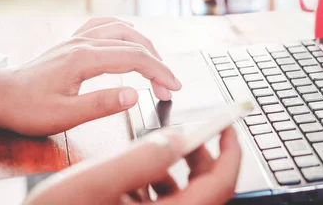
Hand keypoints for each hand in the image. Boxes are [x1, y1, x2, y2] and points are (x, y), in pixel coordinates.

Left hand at [0, 17, 181, 135]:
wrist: (1, 96)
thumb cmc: (29, 108)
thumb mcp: (64, 115)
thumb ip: (102, 104)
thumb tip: (135, 94)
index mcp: (84, 58)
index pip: (134, 58)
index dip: (159, 72)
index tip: (174, 87)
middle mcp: (84, 42)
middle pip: (133, 43)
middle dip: (157, 64)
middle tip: (168, 88)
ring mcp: (79, 38)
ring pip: (123, 30)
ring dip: (145, 46)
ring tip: (157, 65)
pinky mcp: (74, 41)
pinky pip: (105, 25)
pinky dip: (124, 29)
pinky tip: (131, 34)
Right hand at [23, 127, 241, 204]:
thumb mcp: (92, 184)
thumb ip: (138, 159)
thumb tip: (178, 138)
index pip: (220, 185)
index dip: (230, 152)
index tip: (228, 125)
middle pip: (208, 190)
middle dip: (204, 156)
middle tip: (194, 130)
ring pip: (187, 196)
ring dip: (180, 169)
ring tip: (160, 148)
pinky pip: (165, 204)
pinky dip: (159, 184)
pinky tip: (137, 175)